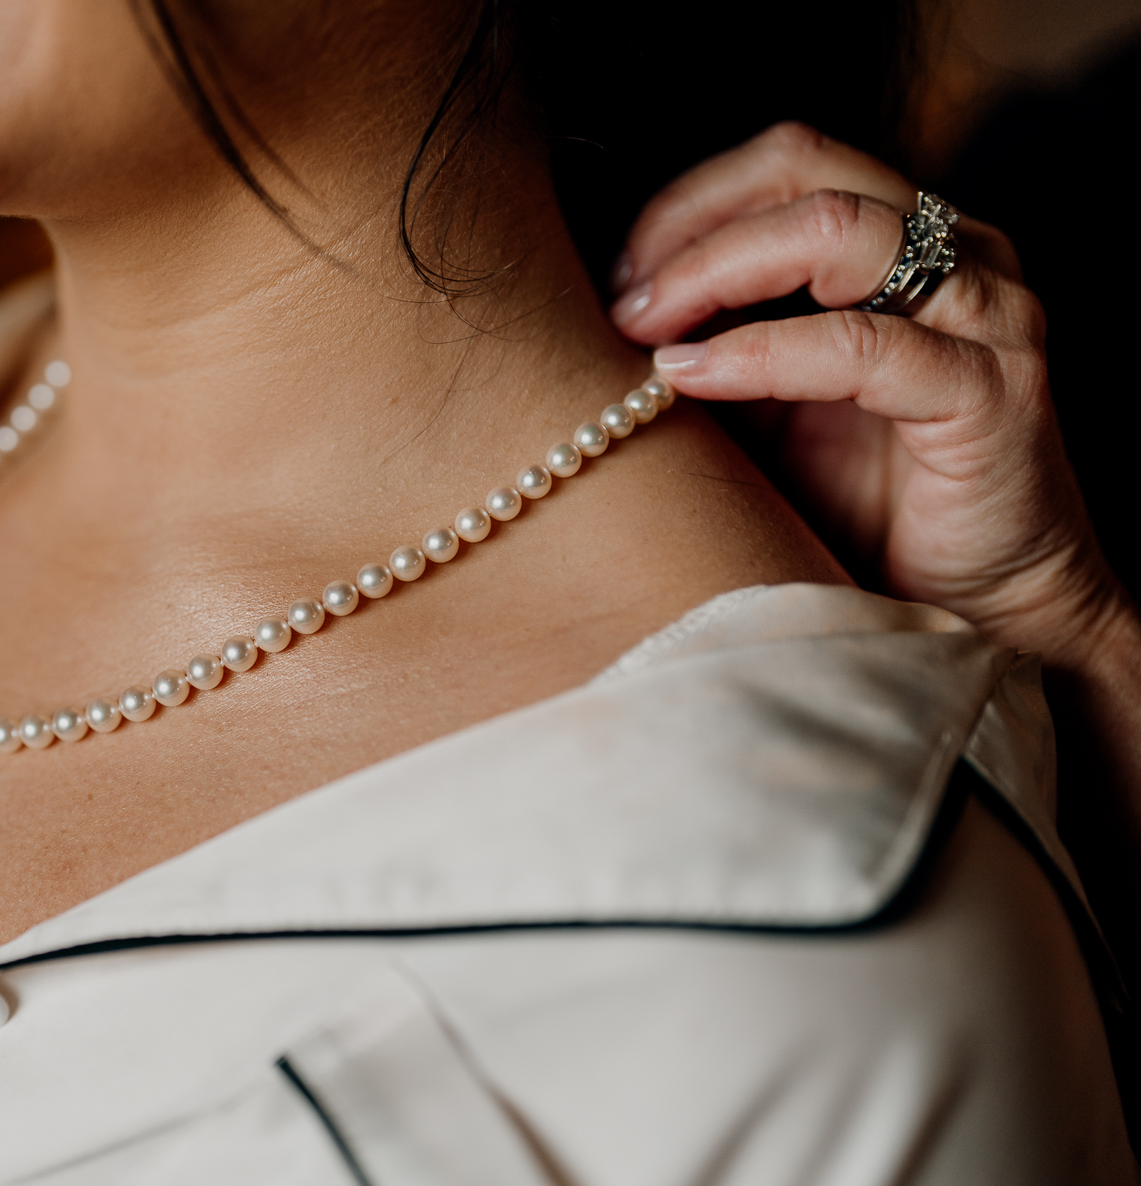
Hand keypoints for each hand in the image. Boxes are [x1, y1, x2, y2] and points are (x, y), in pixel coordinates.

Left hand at [608, 121, 1133, 673]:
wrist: (972, 612)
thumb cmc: (859, 508)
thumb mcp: (759, 409)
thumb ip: (707, 342)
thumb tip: (602, 309)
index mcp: (903, 242)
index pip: (784, 163)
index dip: (685, 205)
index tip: (612, 276)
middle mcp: (956, 253)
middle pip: (805, 170)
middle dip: (690, 228)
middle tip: (620, 302)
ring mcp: (984, 314)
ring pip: (838, 230)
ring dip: (716, 272)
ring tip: (645, 332)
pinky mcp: (992, 390)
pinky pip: (862, 345)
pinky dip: (761, 353)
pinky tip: (691, 378)